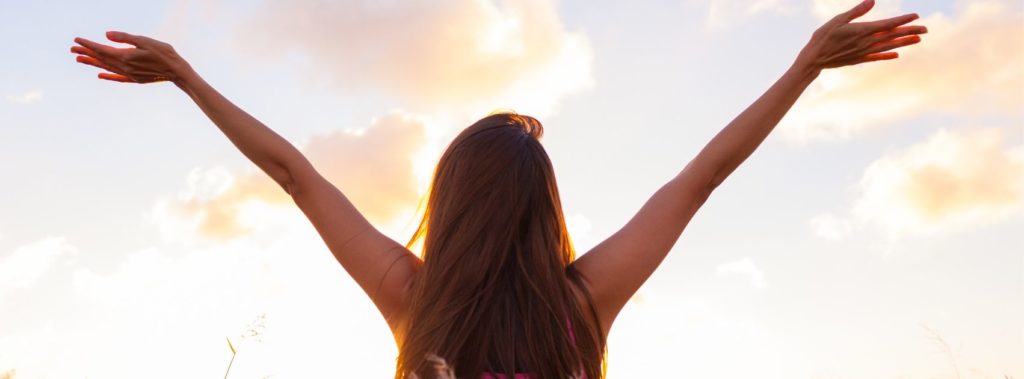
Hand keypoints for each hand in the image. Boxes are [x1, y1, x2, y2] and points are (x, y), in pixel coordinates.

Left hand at [71, 31, 190, 83]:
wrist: (177, 71)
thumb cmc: (163, 53)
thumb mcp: (144, 40)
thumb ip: (125, 38)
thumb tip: (105, 35)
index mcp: (125, 56)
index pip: (101, 49)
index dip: (88, 44)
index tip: (76, 39)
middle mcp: (124, 67)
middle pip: (101, 59)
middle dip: (86, 53)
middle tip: (72, 49)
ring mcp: (129, 74)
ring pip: (106, 67)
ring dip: (92, 63)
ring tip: (80, 59)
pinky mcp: (135, 79)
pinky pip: (117, 77)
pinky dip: (107, 76)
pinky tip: (100, 75)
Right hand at [797, 0, 926, 69]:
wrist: (814, 59)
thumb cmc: (823, 37)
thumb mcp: (838, 20)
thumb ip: (857, 11)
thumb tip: (872, 1)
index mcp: (863, 30)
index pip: (888, 24)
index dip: (903, 20)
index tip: (916, 15)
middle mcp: (867, 42)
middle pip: (893, 36)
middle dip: (910, 31)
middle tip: (926, 29)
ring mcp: (864, 52)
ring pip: (889, 46)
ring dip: (905, 43)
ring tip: (918, 39)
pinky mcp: (859, 59)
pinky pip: (877, 57)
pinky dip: (888, 55)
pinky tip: (896, 55)